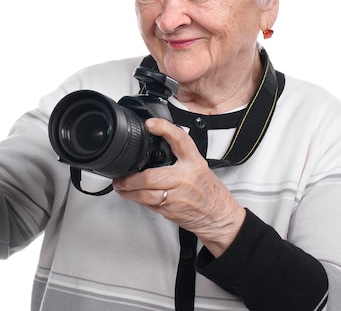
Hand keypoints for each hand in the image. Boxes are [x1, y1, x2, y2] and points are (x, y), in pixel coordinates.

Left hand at [113, 118, 246, 256]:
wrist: (219, 217)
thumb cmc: (209, 191)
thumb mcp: (199, 166)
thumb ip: (180, 156)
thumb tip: (157, 142)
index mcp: (194, 163)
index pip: (180, 140)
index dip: (164, 129)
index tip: (150, 124)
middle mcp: (185, 178)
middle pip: (151, 176)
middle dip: (131, 179)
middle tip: (121, 175)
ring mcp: (177, 196)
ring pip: (145, 194)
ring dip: (129, 190)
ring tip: (121, 185)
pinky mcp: (171, 210)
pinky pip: (148, 204)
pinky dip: (137, 199)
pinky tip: (132, 195)